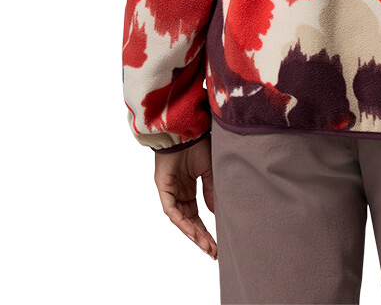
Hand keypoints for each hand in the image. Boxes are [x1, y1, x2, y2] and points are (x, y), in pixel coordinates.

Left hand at [153, 138, 217, 258]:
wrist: (186, 128)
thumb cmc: (197, 144)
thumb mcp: (209, 171)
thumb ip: (211, 191)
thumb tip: (216, 213)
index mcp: (188, 189)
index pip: (197, 216)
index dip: (206, 230)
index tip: (217, 244)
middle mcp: (178, 193)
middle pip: (189, 222)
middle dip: (201, 238)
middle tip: (213, 252)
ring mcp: (170, 192)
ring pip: (180, 220)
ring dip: (193, 234)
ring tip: (207, 246)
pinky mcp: (163, 188)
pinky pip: (172, 210)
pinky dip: (182, 222)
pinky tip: (193, 232)